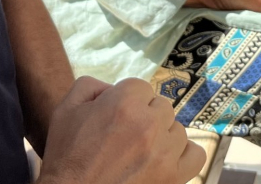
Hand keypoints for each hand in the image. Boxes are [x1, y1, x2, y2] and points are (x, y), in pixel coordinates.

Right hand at [37, 77, 205, 183]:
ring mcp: (164, 151)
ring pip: (177, 129)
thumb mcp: (66, 110)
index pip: (140, 87)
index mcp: (124, 102)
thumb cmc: (67, 157)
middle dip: (145, 117)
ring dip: (162, 137)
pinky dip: (183, 156)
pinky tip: (165, 160)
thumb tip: (113, 87)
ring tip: (141, 152)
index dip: (127, 101)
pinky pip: (195, 154)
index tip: (117, 118)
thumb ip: (90, 85)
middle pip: (161, 106)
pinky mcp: (174, 177)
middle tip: (126, 137)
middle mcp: (149, 123)